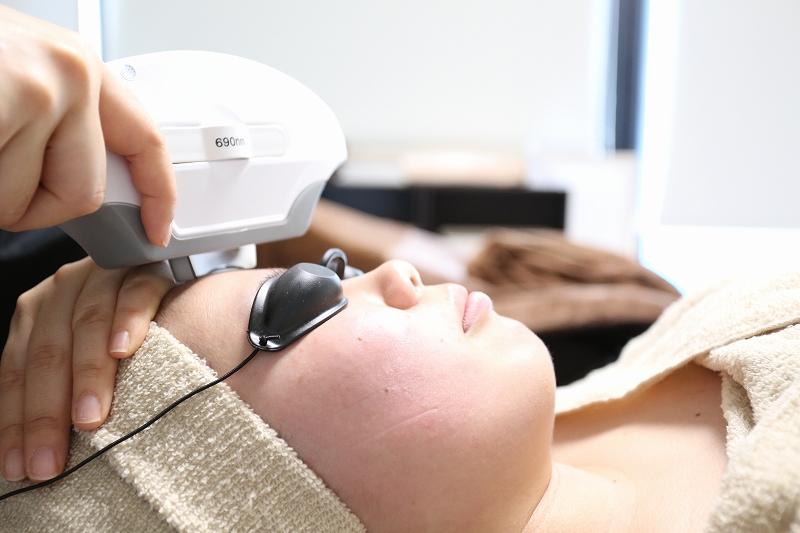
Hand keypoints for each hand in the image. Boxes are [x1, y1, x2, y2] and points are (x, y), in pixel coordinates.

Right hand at [0, 6, 176, 246]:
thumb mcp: (17, 75)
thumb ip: (57, 123)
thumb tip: (88, 183)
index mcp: (78, 66)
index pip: (143, 140)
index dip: (157, 191)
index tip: (159, 226)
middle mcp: (69, 73)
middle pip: (80, 194)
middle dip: (30, 205)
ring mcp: (35, 90)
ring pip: (19, 202)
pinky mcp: (5, 102)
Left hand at [0, 258, 173, 481]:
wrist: (161, 274)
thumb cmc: (120, 332)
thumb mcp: (77, 352)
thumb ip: (58, 382)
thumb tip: (36, 450)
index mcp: (37, 313)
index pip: (16, 370)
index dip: (16, 421)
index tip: (20, 468)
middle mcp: (62, 290)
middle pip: (48, 353)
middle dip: (46, 412)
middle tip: (51, 461)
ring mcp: (104, 276)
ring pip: (87, 324)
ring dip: (87, 375)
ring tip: (89, 420)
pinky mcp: (147, 271)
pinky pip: (135, 295)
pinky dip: (128, 322)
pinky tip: (124, 351)